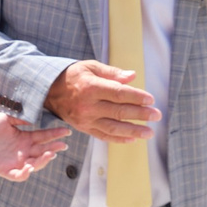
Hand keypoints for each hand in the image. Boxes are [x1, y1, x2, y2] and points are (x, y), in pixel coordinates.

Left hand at [0, 112, 71, 182]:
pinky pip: (20, 175)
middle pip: (43, 151)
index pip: (44, 137)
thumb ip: (22, 119)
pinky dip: (26, 173)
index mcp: (25, 138)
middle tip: (63, 145)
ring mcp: (15, 161)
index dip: (56, 135)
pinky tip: (30, 166)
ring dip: (44, 161)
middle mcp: (23, 151)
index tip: (67, 131)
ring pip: (35, 164)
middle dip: (54, 148)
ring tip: (50, 154)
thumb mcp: (7, 118)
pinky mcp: (6, 170)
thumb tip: (38, 116)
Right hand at [44, 60, 159, 142]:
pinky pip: (103, 136)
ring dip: (133, 131)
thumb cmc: (73, 76)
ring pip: (113, 128)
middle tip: (157, 115)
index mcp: (91, 87)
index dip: (137, 97)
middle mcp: (88, 106)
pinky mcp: (84, 128)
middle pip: (119, 112)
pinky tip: (132, 139)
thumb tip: (132, 76)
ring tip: (149, 133)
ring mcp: (86, 119)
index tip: (151, 99)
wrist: (49, 91)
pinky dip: (119, 139)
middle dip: (140, 114)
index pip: (119, 94)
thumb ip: (112, 73)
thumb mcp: (91, 67)